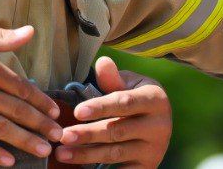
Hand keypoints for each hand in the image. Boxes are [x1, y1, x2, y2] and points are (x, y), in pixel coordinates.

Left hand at [54, 56, 170, 168]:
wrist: (159, 122)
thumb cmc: (136, 97)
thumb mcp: (130, 83)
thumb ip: (113, 78)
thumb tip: (102, 63)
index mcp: (154, 100)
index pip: (124, 103)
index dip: (100, 107)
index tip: (77, 112)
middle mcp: (159, 126)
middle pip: (117, 131)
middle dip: (88, 134)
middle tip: (63, 136)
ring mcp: (154, 149)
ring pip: (116, 153)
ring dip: (87, 155)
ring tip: (62, 153)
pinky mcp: (148, 166)